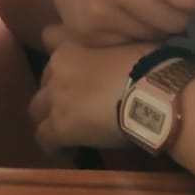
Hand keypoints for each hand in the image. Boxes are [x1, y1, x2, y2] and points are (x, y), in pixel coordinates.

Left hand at [29, 26, 152, 151]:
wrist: (156, 94)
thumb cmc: (150, 67)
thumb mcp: (124, 45)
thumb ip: (108, 50)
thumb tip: (117, 58)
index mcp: (70, 48)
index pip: (49, 43)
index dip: (62, 62)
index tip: (75, 73)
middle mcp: (55, 70)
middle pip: (44, 83)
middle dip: (55, 93)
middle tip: (76, 106)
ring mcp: (56, 99)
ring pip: (37, 110)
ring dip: (49, 118)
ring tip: (67, 130)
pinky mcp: (60, 127)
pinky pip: (44, 138)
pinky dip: (52, 145)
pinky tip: (65, 151)